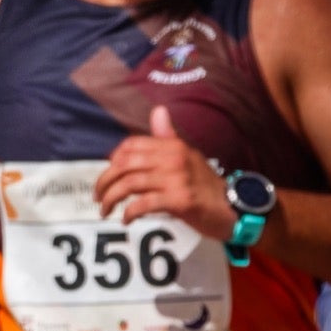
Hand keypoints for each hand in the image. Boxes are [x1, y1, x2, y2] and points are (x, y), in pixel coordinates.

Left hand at [94, 106, 237, 237]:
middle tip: (98, 197)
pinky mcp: (180, 200)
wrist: (232, 208)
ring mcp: (177, 179)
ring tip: (105, 210)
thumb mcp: (187, 156)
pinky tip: (126, 220)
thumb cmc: (204, 185)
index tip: (108, 176)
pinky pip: (144, 204)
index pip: (130, 146)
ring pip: (130, 184)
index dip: (112, 161)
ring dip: (111, 199)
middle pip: (124, 165)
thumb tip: (158, 110)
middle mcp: (173, 158)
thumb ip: (167, 137)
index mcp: (172, 146)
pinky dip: (130, 212)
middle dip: (104, 181)